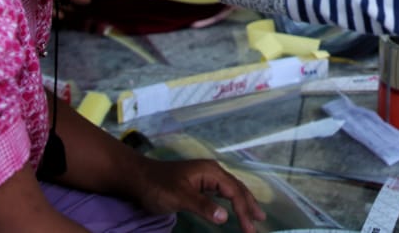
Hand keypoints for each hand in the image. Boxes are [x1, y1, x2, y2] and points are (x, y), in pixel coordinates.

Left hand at [130, 156, 265, 232]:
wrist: (139, 178)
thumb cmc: (158, 186)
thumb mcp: (180, 197)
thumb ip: (203, 206)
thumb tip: (225, 218)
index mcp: (211, 172)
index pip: (234, 192)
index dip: (244, 211)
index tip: (250, 230)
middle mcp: (213, 172)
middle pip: (237, 189)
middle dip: (249, 207)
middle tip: (259, 224)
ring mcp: (207, 176)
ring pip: (232, 190)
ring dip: (244, 203)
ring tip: (257, 215)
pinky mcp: (200, 183)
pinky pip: (223, 192)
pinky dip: (233, 201)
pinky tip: (235, 207)